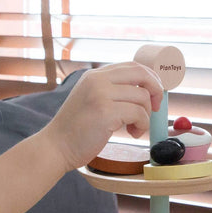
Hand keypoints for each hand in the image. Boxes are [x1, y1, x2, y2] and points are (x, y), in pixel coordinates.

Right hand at [39, 63, 162, 171]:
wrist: (56, 147)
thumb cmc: (76, 129)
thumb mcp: (91, 99)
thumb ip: (110, 91)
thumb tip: (145, 91)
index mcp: (95, 75)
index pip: (132, 66)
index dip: (150, 77)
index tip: (155, 93)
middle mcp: (97, 80)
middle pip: (141, 73)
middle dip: (156, 90)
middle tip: (156, 108)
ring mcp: (101, 94)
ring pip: (142, 97)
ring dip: (145, 115)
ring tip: (135, 128)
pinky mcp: (105, 112)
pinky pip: (138, 113)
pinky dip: (142, 125)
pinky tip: (132, 133)